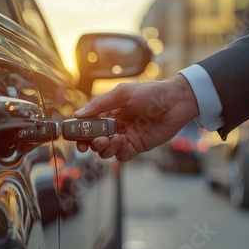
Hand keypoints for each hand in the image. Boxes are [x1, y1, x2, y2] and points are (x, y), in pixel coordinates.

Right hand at [73, 74, 198, 161]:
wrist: (176, 102)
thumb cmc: (151, 93)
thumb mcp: (123, 93)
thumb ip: (100, 104)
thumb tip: (79, 114)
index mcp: (109, 110)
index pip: (89, 123)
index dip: (79, 130)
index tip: (73, 135)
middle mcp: (115, 125)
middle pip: (94, 140)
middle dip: (89, 143)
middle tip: (91, 142)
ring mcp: (125, 136)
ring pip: (105, 150)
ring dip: (103, 148)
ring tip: (110, 139)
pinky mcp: (136, 146)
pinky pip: (121, 155)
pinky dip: (118, 152)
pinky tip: (122, 141)